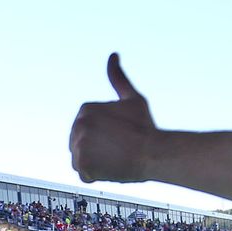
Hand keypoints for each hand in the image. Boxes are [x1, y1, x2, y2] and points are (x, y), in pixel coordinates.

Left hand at [69, 53, 156, 183]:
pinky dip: (96, 175)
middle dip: (97, 149)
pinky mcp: (82, 165)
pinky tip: (110, 168)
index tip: (119, 137)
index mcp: (85, 109)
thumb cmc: (145, 126)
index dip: (105, 136)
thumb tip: (113, 55)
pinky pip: (84, 174)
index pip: (87, 130)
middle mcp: (78, 125)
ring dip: (96, 163)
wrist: (154, 153)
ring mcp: (79, 145)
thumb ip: (118, 78)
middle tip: (118, 149)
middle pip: (81, 144)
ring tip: (114, 158)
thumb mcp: (132, 98)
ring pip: (81, 159)